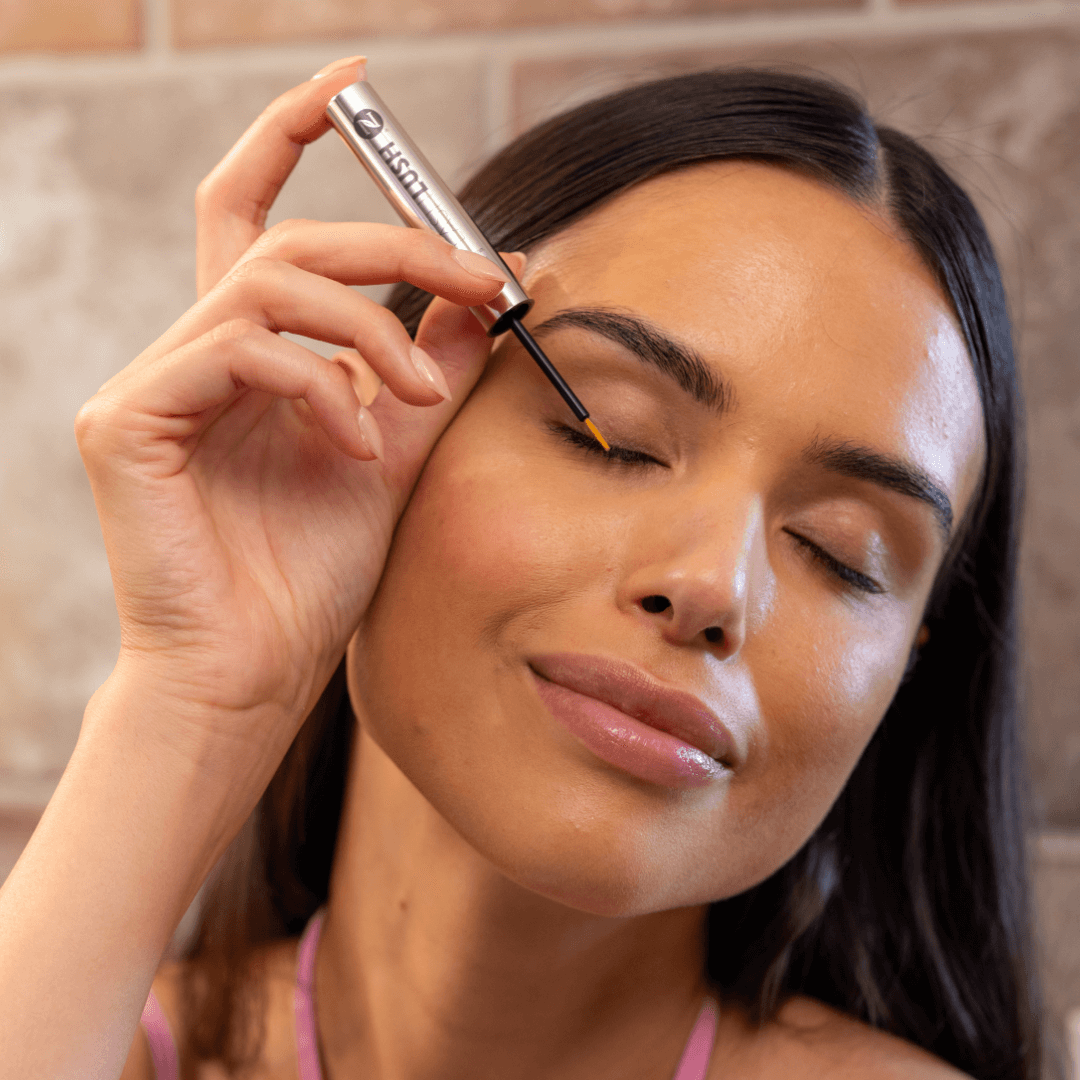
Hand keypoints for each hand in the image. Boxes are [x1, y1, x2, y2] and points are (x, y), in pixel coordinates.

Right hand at [75, 57, 513, 794]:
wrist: (257, 671)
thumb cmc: (313, 572)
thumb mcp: (400, 446)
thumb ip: (438, 365)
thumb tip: (497, 283)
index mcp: (250, 351)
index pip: (259, 212)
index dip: (297, 134)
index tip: (357, 84)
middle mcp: (193, 349)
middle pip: (289, 239)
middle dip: (397, 244)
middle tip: (483, 277)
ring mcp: (153, 379)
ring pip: (270, 285)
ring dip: (372, 330)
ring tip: (418, 397)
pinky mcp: (128, 419)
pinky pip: (238, 351)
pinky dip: (321, 388)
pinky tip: (356, 447)